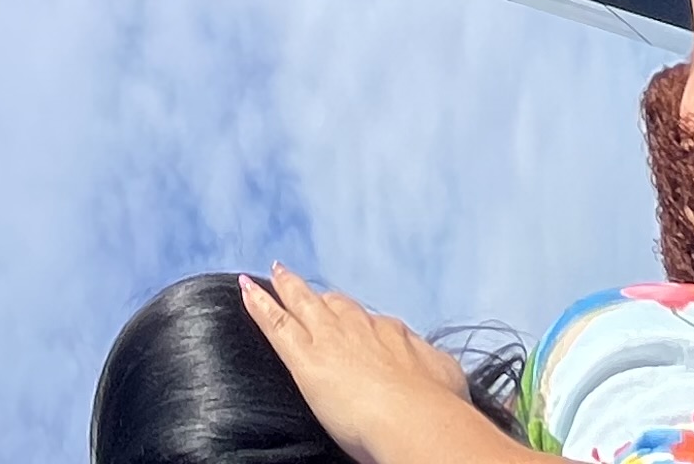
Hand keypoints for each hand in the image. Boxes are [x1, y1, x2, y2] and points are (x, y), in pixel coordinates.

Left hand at [237, 268, 492, 463]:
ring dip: (287, 287)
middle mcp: (361, 329)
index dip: (360, 322)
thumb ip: (436, 366)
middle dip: (320, 296)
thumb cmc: (437, 408)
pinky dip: (258, 306)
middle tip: (305, 284)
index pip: (373, 324)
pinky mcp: (305, 357)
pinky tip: (246, 291)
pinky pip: (276, 325)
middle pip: (336, 304)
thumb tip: (443, 366)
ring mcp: (331, 339)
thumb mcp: (447, 379)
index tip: (354, 321)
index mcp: (394, 336)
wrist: (416, 419)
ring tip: (274, 273)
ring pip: (302, 303)